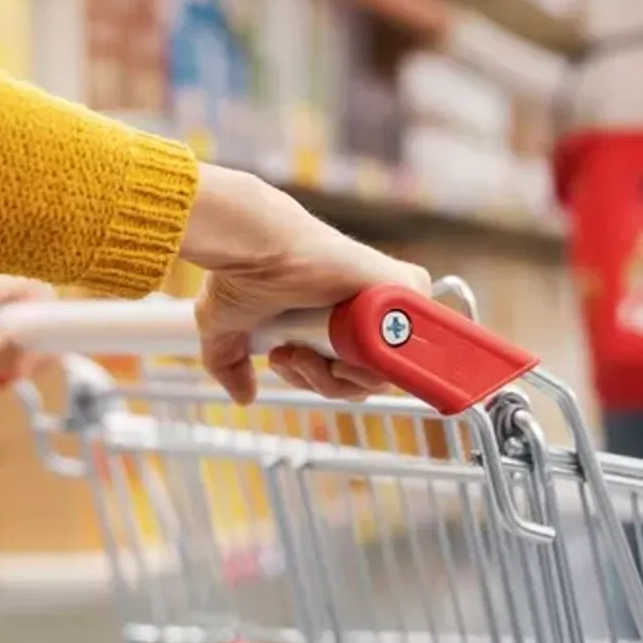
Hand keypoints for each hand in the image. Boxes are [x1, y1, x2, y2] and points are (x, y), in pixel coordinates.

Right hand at [181, 165, 431, 403]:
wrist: (256, 247)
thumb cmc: (239, 274)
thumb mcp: (227, 329)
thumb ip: (232, 364)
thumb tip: (243, 396)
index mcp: (336, 321)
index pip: (347, 375)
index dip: (315, 381)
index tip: (282, 361)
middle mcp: (363, 312)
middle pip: (365, 382)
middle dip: (321, 384)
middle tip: (289, 356)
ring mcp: (386, 302)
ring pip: (384, 374)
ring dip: (336, 378)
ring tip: (300, 351)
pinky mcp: (406, 289)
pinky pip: (415, 345)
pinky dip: (382, 359)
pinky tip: (341, 347)